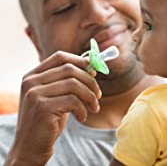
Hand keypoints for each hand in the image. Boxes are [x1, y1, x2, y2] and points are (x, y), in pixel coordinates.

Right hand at [5, 51, 100, 165]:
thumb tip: (91, 64)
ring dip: (90, 96)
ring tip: (94, 107)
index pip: (60, 57)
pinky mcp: (42, 107)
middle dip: (90, 81)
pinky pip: (73, 101)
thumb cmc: (48, 119)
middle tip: (98, 94)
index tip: (94, 71)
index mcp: (34, 75)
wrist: (30, 147)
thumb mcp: (56, 96)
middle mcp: (31, 81)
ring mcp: (35, 93)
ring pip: (74, 84)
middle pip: (70, 69)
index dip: (80, 61)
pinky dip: (83, 109)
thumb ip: (68, 80)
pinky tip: (82, 117)